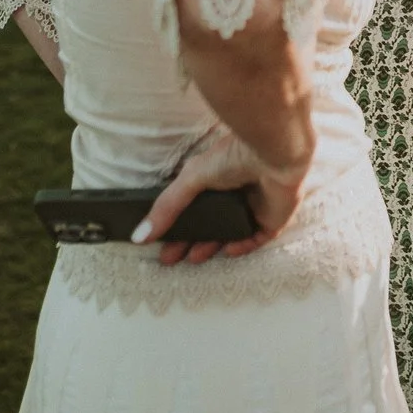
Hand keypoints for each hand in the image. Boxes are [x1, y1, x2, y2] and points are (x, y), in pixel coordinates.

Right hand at [138, 125, 303, 266]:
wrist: (274, 154)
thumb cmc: (234, 156)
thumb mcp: (191, 179)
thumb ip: (167, 207)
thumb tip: (139, 236)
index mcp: (217, 178)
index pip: (193, 208)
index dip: (177, 227)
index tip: (160, 245)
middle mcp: (236, 192)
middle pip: (210, 225)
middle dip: (190, 242)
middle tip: (171, 259)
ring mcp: (255, 206)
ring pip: (231, 234)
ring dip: (213, 246)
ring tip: (193, 258)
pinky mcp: (273, 218)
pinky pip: (257, 238)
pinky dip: (242, 246)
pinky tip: (227, 250)